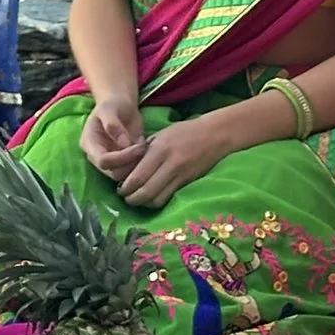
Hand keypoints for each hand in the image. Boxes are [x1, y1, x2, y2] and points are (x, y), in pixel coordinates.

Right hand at [80, 95, 145, 181]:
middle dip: (131, 163)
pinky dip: (143, 165)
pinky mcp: (124, 164)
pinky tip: (148, 151)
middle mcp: (98, 157)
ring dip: (138, 166)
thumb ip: (112, 124)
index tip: (137, 147)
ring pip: (125, 175)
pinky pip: (133, 172)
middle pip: (114, 172)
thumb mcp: (109, 109)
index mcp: (90, 144)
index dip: (121, 158)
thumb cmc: (112, 105)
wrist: (121, 106)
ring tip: (146, 148)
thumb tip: (123, 144)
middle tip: (144, 148)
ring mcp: (111, 162)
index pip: (102, 160)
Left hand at [114, 114, 229, 209]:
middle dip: (132, 198)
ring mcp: (181, 175)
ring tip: (137, 199)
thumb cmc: (183, 132)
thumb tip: (126, 169)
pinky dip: (158, 200)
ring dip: (145, 202)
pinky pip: (170, 197)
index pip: (138, 176)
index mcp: (159, 151)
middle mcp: (170, 165)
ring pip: (158, 198)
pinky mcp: (189, 182)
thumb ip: (144, 152)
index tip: (119, 189)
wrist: (214, 135)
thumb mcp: (159, 136)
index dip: (126, 187)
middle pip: (146, 191)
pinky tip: (152, 197)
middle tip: (125, 198)